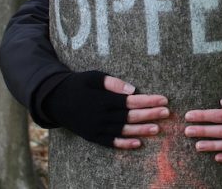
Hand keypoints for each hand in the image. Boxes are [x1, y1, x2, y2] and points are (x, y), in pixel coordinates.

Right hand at [42, 71, 168, 149]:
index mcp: (102, 99)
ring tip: (157, 128)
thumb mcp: (93, 77)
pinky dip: (124, 144)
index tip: (164, 99)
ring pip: (122, 130)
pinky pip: (110, 142)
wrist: (55, 101)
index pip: (130, 101)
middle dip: (150, 114)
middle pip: (129, 116)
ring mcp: (96, 128)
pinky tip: (138, 143)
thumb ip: (113, 83)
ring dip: (141, 130)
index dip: (148, 100)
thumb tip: (133, 89)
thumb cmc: (78, 84)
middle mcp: (100, 115)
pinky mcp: (92, 136)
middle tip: (166, 113)